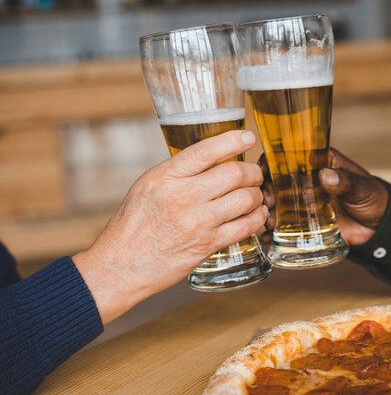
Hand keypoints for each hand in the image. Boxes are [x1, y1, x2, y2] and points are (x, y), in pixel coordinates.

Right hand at [73, 130, 266, 323]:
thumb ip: (179, 171)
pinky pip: (245, 226)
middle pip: (234, 174)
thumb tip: (214, 159)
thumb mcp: (148, 186)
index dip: (233, 140)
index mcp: (166, 177)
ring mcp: (198, 222)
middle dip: (252, 172)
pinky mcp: (208, 245)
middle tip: (254, 174)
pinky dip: (257, 218)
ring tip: (255, 195)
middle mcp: (183, 197)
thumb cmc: (134, 224)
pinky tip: (257, 214)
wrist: (122, 264)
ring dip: (257, 195)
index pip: (206, 151)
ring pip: (245, 199)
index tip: (247, 137)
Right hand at [261, 148, 387, 246]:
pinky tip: (267, 237)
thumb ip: (346, 181)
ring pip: (275, 204)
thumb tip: (326, 175)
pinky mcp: (303, 223)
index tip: (262, 173)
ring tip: (268, 221)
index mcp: (317, 163)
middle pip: (275, 182)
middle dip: (266, 191)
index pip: (288, 157)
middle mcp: (305, 181)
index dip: (271, 163)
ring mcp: (301, 202)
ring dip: (266, 211)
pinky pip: (283, 226)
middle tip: (268, 203)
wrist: (379, 227)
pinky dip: (272, 232)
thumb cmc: (373, 198)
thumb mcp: (362, 187)